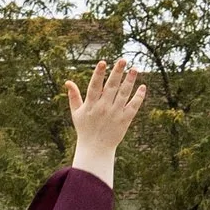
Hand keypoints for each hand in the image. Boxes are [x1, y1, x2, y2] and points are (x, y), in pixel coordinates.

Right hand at [66, 56, 147, 182]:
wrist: (95, 149)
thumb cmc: (85, 129)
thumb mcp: (76, 113)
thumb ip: (73, 96)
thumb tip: (68, 81)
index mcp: (91, 104)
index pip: (94, 86)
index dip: (98, 74)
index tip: (103, 62)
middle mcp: (103, 108)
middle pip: (111, 87)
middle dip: (117, 72)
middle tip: (123, 60)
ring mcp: (115, 114)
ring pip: (124, 94)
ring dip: (130, 81)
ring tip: (135, 69)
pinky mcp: (124, 120)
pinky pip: (133, 106)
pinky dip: (138, 97)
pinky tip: (142, 87)